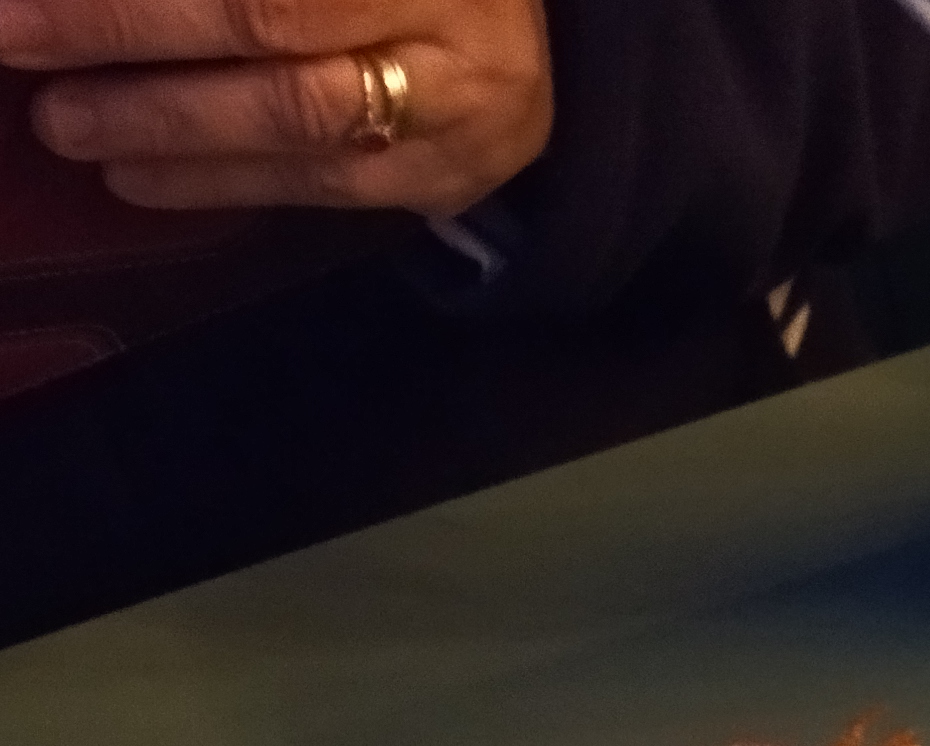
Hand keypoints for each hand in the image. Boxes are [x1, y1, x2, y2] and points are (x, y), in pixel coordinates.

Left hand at [0, 0, 550, 216]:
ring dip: (166, 125)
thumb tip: (101, 0)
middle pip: (270, 20)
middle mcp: (448, 14)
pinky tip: (136, 177)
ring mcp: (459, 108)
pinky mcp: (450, 181)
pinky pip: (322, 188)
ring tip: (64, 123)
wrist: (524, 34)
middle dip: (130, 31)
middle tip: (19, 42)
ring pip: (297, 119)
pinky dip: (217, 183)